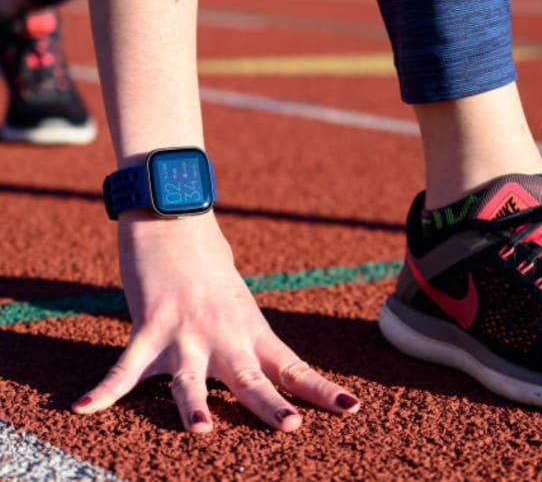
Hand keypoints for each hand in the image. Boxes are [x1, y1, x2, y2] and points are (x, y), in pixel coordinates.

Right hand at [71, 213, 359, 431]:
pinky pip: (126, 364)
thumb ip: (244, 335)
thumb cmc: (207, 262)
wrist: (176, 216)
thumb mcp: (237, 303)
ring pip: (191, 378)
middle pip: (252, 379)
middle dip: (270, 406)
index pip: (294, 368)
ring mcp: (187, 331)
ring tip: (203, 430)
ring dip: (195, 405)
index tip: (352, 410)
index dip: (322, 391)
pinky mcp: (150, 323)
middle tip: (290, 426)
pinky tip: (84, 408)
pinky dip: (105, 388)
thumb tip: (251, 359)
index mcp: (253, 331)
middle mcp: (226, 335)